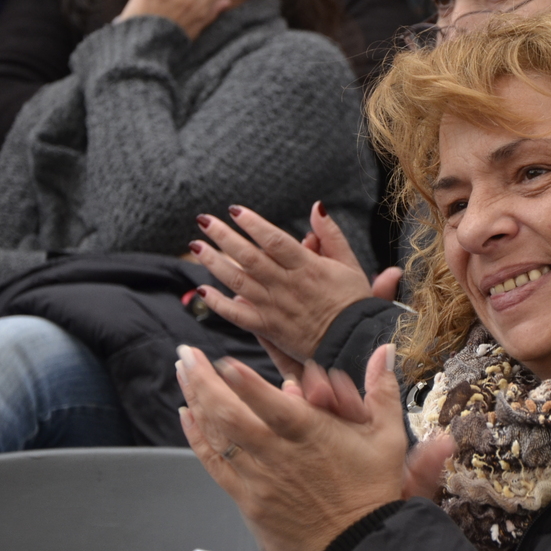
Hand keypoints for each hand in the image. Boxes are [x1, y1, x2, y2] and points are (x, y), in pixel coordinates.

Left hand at [177, 342, 410, 550]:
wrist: (356, 547)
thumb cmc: (373, 491)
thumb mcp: (388, 437)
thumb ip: (382, 390)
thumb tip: (385, 350)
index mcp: (312, 436)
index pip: (272, 406)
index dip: (246, 384)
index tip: (223, 362)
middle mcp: (279, 455)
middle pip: (231, 416)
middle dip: (204, 381)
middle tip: (186, 353)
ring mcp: (260, 478)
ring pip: (219, 436)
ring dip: (197, 400)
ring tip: (182, 370)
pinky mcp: (249, 497)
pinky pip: (217, 464)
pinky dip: (198, 437)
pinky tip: (187, 413)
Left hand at [189, 203, 402, 375]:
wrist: (353, 344)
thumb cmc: (352, 302)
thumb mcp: (349, 263)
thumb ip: (330, 234)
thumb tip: (317, 207)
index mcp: (307, 267)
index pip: (274, 240)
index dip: (253, 224)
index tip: (234, 210)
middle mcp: (287, 285)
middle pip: (249, 258)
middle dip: (223, 237)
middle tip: (204, 220)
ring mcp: (274, 308)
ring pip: (238, 282)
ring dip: (214, 263)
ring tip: (196, 246)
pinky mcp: (268, 328)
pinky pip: (237, 316)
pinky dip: (218, 304)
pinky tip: (202, 290)